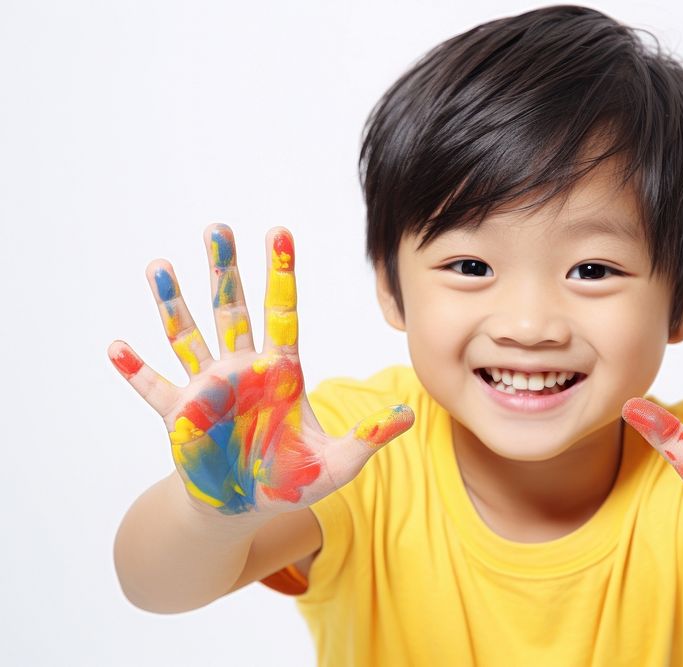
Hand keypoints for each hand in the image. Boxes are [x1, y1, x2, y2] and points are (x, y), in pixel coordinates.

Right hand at [108, 225, 412, 516]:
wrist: (245, 508)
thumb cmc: (290, 481)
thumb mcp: (338, 463)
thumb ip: (369, 436)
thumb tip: (410, 414)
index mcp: (281, 373)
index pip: (283, 311)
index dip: (281, 273)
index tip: (279, 232)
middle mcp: (243, 370)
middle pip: (232, 310)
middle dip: (224, 270)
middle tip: (217, 228)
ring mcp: (209, 389)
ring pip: (189, 336)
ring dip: (173, 303)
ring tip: (160, 266)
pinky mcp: (181, 416)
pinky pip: (155, 389)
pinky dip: (136, 370)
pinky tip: (117, 346)